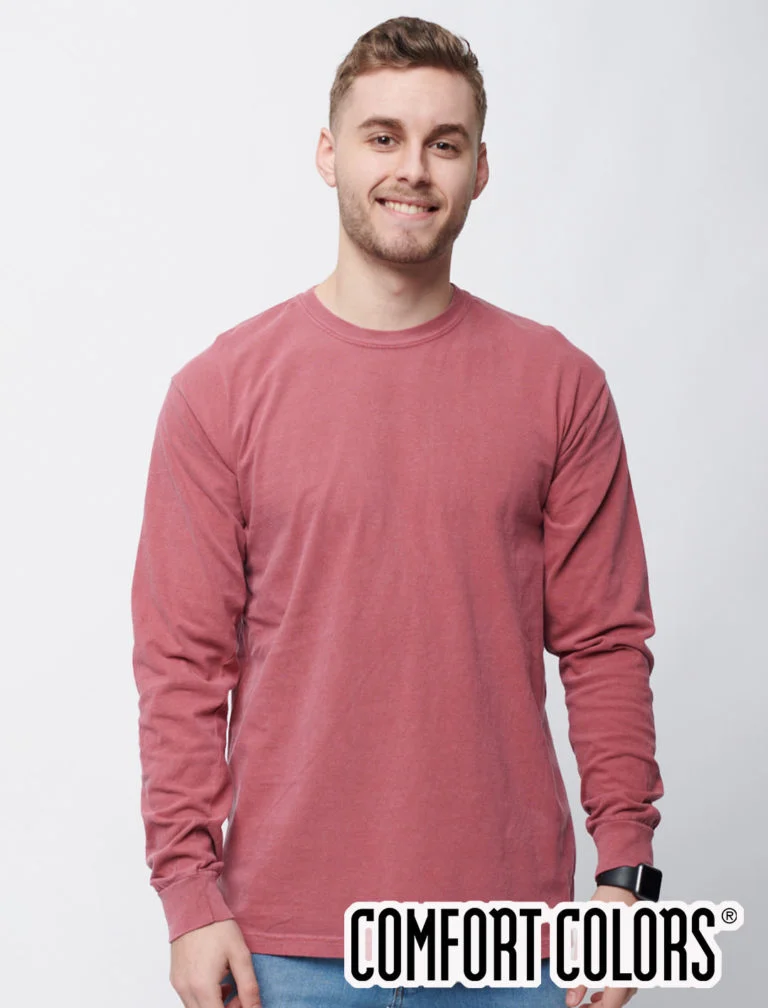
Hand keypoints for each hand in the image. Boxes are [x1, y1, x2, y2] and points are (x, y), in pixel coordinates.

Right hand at [169, 918, 261, 1006]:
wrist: (193, 905)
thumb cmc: (216, 926)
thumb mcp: (240, 954)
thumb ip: (248, 987)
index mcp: (202, 986)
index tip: (245, 1003)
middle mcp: (186, 990)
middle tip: (240, 997)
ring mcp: (178, 985)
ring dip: (214, 1006)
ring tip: (230, 987)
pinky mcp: (176, 979)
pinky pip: (190, 1000)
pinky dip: (205, 999)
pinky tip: (218, 983)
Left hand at [565, 886, 637, 1006]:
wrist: (623, 889)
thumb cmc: (605, 912)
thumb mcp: (585, 944)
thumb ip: (578, 977)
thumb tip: (571, 1001)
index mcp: (623, 970)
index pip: (611, 1006)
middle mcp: (634, 971)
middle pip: (618, 1003)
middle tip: (578, 1006)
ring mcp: (637, 964)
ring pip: (624, 993)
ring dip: (606, 1000)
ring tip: (587, 1001)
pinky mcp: (636, 957)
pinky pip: (628, 981)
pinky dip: (614, 989)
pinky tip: (601, 986)